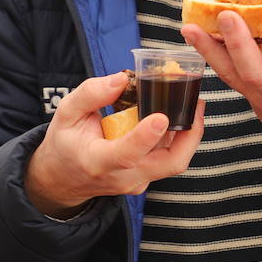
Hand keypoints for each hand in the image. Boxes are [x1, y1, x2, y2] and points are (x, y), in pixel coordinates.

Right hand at [24, 71, 205, 217]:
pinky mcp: (146, 179)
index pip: (127, 154)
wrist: (64, 177)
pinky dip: (177, 140)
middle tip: (197, 104)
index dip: (146, 137)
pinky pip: (168, 160)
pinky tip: (175, 119)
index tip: (161, 117)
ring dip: (189, 134)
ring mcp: (137, 182)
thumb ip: (91, 94)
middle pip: (168, 164)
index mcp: (98, 161)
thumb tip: (121, 79)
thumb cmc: (66, 142)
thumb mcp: (66, 113)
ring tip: (192, 105)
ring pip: (174, 162)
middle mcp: (122, 177)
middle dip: (190, 135)